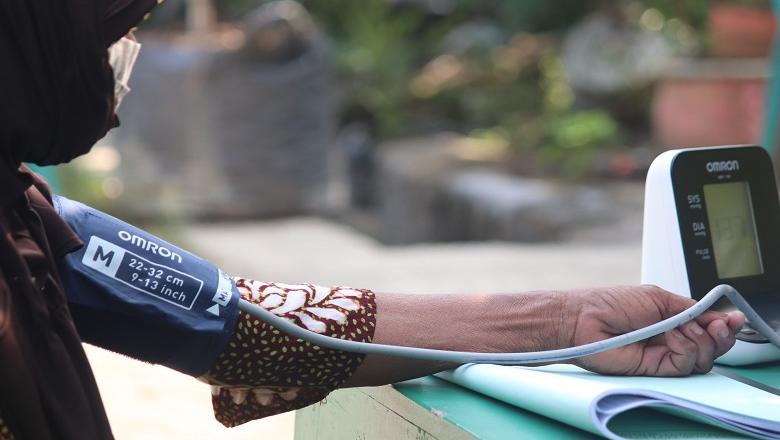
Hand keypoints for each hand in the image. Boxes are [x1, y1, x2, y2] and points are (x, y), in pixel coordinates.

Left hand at [564, 285, 744, 375]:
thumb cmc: (609, 304)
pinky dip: (686, 348)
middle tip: (718, 325)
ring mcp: (663, 354)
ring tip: (684, 328)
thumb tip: (714, 314)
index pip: (705, 325)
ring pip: (702, 358)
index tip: (733, 319)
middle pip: (710, 345)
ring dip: (702, 341)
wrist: (582, 320)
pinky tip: (673, 337)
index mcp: (670, 318)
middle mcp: (669, 338)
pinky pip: (685, 364)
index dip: (722, 324)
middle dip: (720, 335)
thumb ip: (687, 308)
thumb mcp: (657, 297)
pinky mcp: (656, 369)